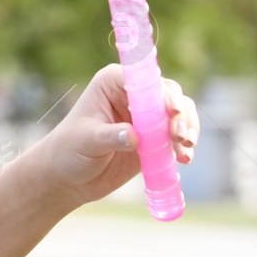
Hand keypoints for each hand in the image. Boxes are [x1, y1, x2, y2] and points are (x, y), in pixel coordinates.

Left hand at [35, 64, 200, 208]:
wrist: (68, 177)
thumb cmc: (69, 150)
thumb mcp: (87, 141)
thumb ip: (110, 137)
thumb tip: (133, 137)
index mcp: (112, 82)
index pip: (143, 79)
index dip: (161, 92)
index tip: (171, 110)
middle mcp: (132, 94)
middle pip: (168, 94)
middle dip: (179, 113)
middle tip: (179, 136)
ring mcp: (146, 116)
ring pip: (179, 113)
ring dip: (187, 128)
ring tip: (185, 149)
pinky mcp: (154, 137)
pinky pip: (177, 135)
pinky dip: (185, 145)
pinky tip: (185, 159)